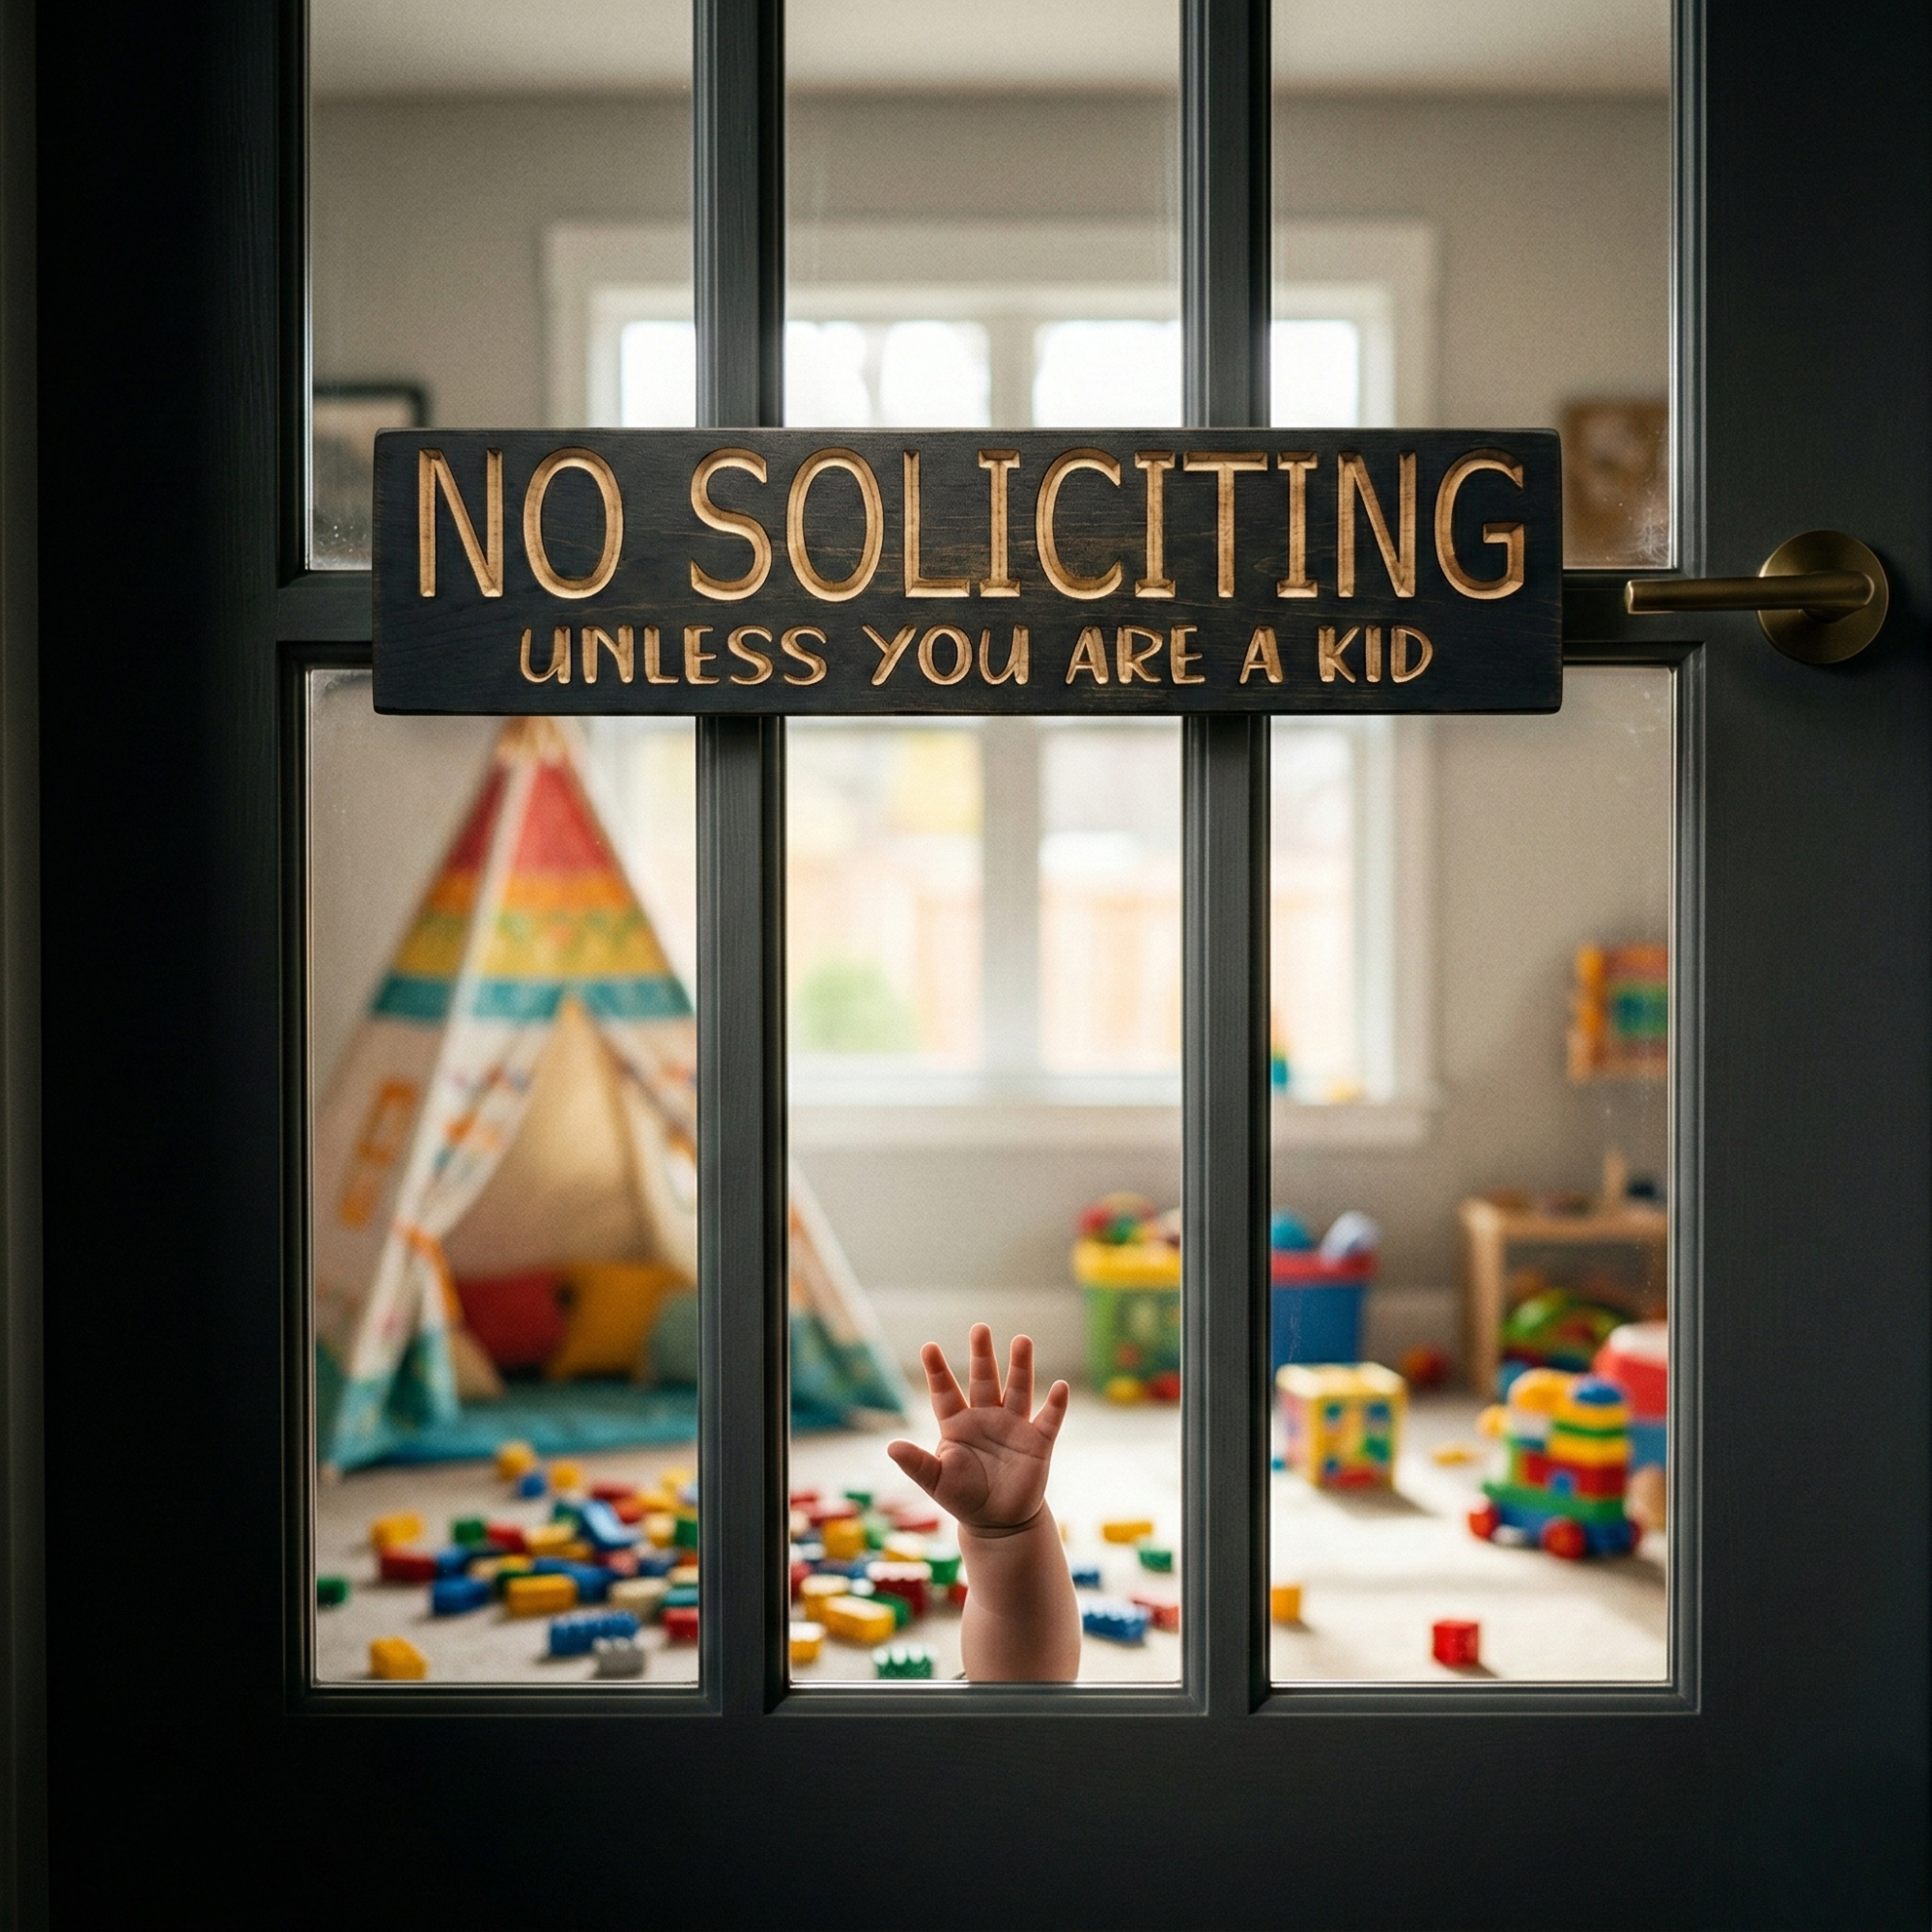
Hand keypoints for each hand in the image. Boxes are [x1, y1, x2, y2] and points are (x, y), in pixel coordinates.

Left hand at [887, 1325, 1069, 1535]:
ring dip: (1020, 1366)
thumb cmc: (964, 1498)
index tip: (928, 1347)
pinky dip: (1056, 1405)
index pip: (945, 1391)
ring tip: (1022, 1340)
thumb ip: (917, 1463)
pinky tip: (1060, 1387)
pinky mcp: (1037, 1443)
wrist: (999, 1523)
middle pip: (984, 1379)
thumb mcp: (936, 1481)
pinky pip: (1048, 1420)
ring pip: (1017, 1390)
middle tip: (979, 1328)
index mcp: (958, 1424)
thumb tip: (891, 1447)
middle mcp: (986, 1417)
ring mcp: (1013, 1427)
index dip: (937, 1371)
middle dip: (982, 1355)